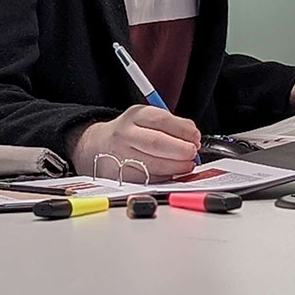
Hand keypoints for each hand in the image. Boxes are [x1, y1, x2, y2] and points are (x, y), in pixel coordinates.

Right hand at [69, 105, 200, 179]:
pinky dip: (164, 177)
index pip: (160, 119)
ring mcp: (121, 156)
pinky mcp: (121, 175)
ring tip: (186, 165)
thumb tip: (193, 135)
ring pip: (152, 164)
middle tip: (192, 153)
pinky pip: (147, 178)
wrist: (99, 145)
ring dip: (175, 167)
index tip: (196, 137)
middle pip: (155, 142)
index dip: (182, 129)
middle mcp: (125, 134)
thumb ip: (171, 124)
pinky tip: (172, 173)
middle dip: (180, 150)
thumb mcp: (147, 118)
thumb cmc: (132, 132)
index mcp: (135, 116)